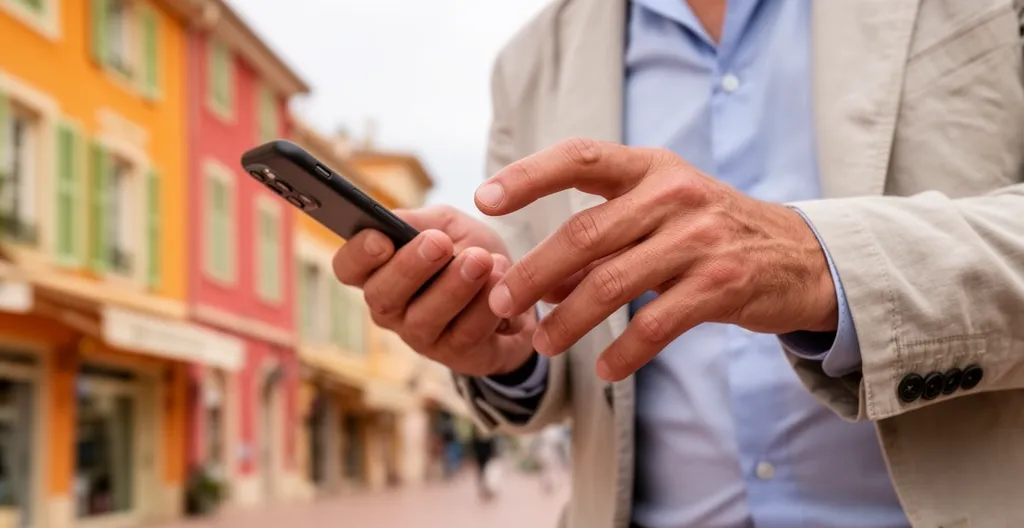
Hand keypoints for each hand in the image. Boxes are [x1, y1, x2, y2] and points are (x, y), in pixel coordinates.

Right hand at [332, 205, 536, 376]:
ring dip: (453, 287)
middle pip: (382, 296)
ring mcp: (420, 336)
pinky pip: (466, 332)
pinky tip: (501, 278)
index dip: (358, 255)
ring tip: (481, 260)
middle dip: (410, 268)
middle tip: (438, 244)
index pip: (348, 268)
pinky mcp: (454, 354)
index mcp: (379, 270)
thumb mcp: (446, 225)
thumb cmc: (469, 253)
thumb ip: (421, 222)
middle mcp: (391, 308)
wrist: (516, 293)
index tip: (382, 239)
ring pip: (425, 318)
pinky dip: (485, 305)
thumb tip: (397, 224)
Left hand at [474, 138, 837, 381]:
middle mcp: (674, 195)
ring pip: (612, 283)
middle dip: (535, 272)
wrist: (800, 256)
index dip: (528, 176)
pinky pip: (655, 325)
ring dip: (568, 319)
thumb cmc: (711, 230)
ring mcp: (700, 239)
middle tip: (502, 302)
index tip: (485, 200)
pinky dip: (624, 352)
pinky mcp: (721, 286)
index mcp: (652, 168)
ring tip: (543, 342)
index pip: (581, 158)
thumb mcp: (661, 212)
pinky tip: (604, 369)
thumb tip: (543, 278)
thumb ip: (605, 235)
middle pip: (585, 234)